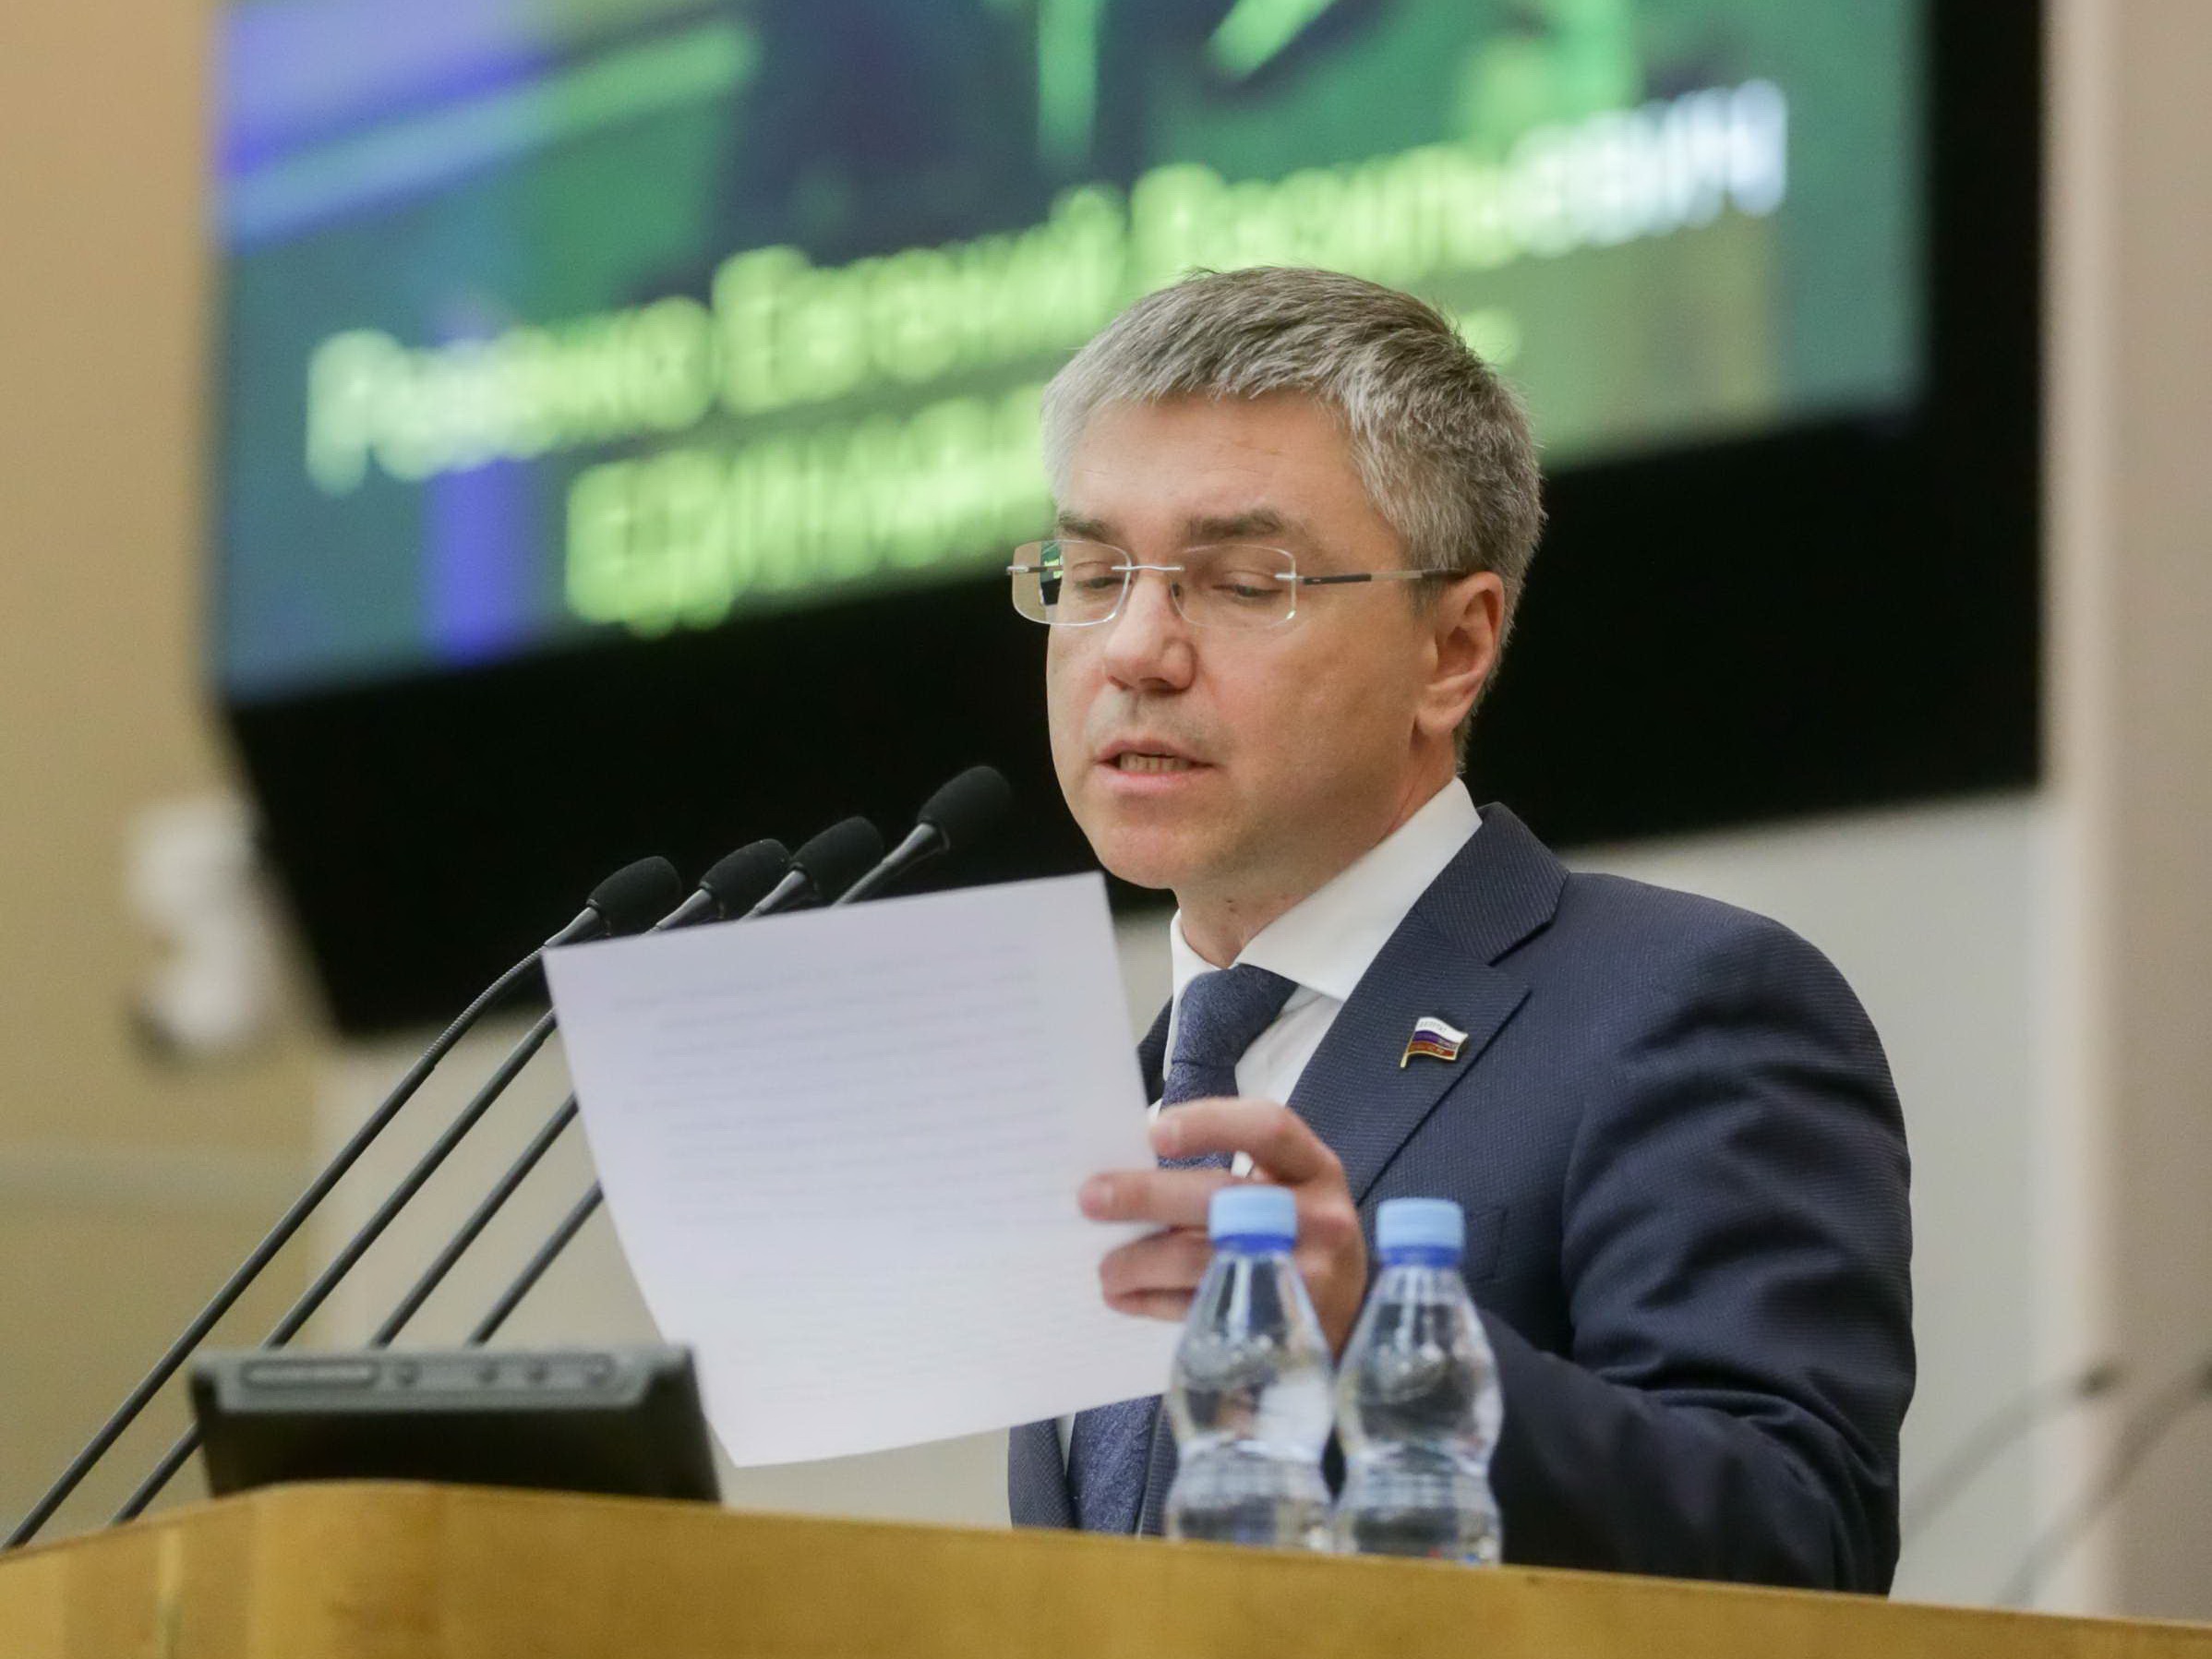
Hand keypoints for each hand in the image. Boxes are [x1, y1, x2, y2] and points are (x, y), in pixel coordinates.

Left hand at [1078, 1097, 1368, 1355]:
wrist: (1349, 1314)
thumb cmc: (1295, 1233)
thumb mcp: (1286, 1190)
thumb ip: (1228, 1175)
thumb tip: (1125, 1171)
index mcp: (1317, 1168)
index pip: (1268, 1129)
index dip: (1209, 1124)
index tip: (1150, 1132)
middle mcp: (1320, 1219)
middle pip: (1222, 1198)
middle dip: (1147, 1196)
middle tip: (1091, 1198)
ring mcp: (1304, 1278)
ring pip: (1202, 1260)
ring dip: (1139, 1261)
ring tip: (1104, 1266)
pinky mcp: (1279, 1326)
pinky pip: (1201, 1310)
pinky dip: (1154, 1302)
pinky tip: (1126, 1297)